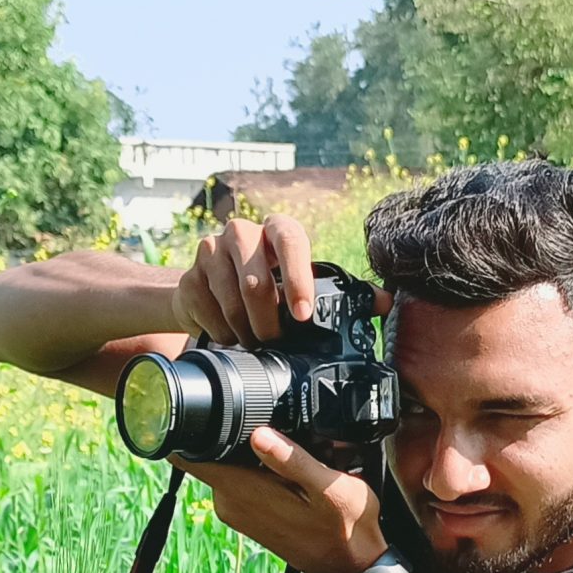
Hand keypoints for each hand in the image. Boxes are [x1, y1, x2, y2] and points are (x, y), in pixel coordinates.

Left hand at [171, 428, 387, 572]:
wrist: (351, 565)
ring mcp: (236, 510)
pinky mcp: (246, 515)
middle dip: (230, 434)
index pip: (186, 455)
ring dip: (247, 452)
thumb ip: (293, 460)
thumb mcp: (330, 488)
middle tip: (275, 429)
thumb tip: (259, 435)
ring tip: (289, 454)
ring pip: (225, 463)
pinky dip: (256, 469)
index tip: (204, 408)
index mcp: (242, 490)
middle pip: (208, 452)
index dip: (187, 427)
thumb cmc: (346, 528)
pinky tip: (287, 473)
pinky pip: (238, 479)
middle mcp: (230, 502)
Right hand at [174, 214, 394, 346]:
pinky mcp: (188, 276)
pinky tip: (229, 336)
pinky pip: (207, 312)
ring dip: (245, 330)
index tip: (302, 314)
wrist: (210, 293)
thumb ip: (346, 294)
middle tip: (275, 342)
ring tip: (254, 342)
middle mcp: (241, 232)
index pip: (290, 240)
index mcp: (277, 230)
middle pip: (255, 280)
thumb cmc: (269, 289)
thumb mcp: (305, 287)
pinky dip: (221, 332)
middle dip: (268, 321)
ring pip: (230, 300)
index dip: (297, 277)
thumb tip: (384, 303)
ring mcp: (210, 251)